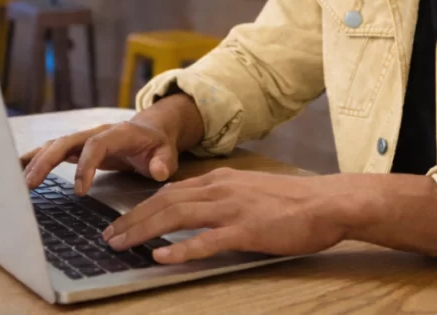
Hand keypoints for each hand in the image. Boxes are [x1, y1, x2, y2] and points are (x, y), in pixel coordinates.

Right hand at [20, 120, 178, 193]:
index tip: (80, 191)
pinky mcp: (77, 147)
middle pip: (66, 142)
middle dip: (46, 161)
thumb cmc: (157, 144)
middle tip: (30, 185)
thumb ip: (163, 162)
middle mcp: (96, 132)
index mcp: (118, 133)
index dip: (86, 166)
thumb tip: (157, 171)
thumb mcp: (167, 153)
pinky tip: (15, 168)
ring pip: (55, 145)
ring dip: (35, 161)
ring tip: (17, 181)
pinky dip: (34, 158)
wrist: (152, 130)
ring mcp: (84, 138)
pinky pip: (52, 150)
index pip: (96, 145)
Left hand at [102, 168, 350, 263]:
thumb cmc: (295, 201)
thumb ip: (223, 197)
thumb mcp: (251, 190)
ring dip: (144, 230)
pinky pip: (207, 240)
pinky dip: (181, 248)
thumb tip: (197, 210)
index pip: (170, 191)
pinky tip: (162, 257)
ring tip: (121, 244)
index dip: (141, 207)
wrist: (328, 202)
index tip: (121, 221)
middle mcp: (222, 188)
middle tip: (108, 236)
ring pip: (177, 215)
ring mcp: (233, 209)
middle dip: (132, 219)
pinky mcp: (247, 230)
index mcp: (222, 180)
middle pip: (165, 201)